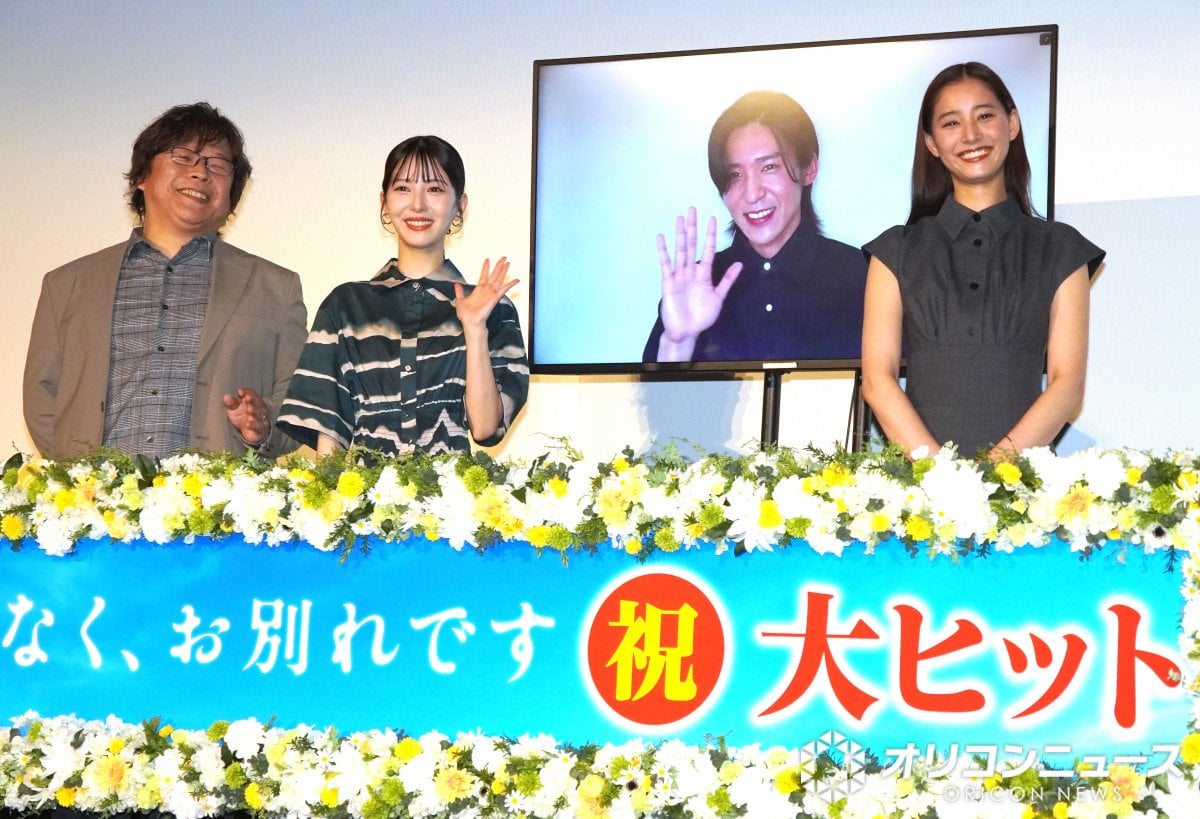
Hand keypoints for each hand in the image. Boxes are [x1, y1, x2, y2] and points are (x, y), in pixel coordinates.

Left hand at [223, 387, 270, 445]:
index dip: (247, 392)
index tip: (240, 392)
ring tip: (249, 410)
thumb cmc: (242, 416)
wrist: (250, 431)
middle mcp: (259, 409)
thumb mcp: (235, 409)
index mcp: (253, 401)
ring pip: (260, 415)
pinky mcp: (260, 429)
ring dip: (255, 412)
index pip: (252, 394)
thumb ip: (231, 403)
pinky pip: (259, 427)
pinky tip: (248, 424)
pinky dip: (254, 425)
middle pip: (258, 403)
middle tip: (247, 399)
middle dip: (253, 401)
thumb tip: (226, 397)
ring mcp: (261, 419)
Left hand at [455, 256, 518, 332]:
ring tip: (508, 263)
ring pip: (499, 279)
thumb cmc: (466, 315)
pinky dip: (511, 284)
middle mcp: (486, 290)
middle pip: (494, 275)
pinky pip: (504, 289)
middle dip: (498, 266)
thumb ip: (459, 292)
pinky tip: (517, 280)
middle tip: (503, 258)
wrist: (470, 322)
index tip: (487, 259)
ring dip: (504, 270)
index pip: (484, 275)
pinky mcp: (495, 298)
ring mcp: (492, 293)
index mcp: (479, 289)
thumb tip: (456, 284)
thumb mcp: (460, 300)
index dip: (485, 267)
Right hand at [657, 206, 742, 344]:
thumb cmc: (701, 316)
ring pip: (680, 250)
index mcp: (704, 274)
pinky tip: (661, 238)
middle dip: (693, 227)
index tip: (712, 219)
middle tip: (692, 209)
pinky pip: (665, 264)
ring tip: (680, 218)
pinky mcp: (668, 282)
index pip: (707, 250)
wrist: (686, 332)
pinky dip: (663, 251)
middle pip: (692, 244)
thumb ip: (727, 280)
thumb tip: (740, 264)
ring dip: (681, 234)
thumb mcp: (719, 297)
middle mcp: (691, 271)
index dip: (710, 235)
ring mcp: (679, 275)